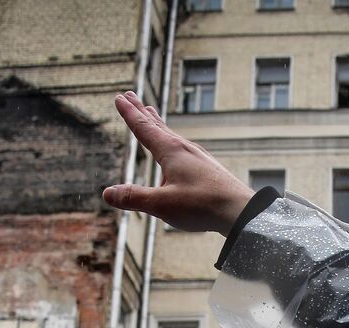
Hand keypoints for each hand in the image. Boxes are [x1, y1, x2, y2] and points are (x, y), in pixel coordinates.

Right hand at [102, 92, 254, 233]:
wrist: (241, 211)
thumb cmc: (202, 205)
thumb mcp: (162, 205)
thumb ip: (134, 198)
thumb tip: (107, 194)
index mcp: (171, 151)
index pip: (144, 128)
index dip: (129, 114)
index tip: (120, 98)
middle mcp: (184, 149)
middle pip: (158, 126)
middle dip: (141, 111)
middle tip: (131, 95)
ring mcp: (198, 157)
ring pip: (172, 135)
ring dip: (158, 124)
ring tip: (151, 114)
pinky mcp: (208, 169)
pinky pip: (184, 149)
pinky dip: (173, 141)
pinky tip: (177, 152)